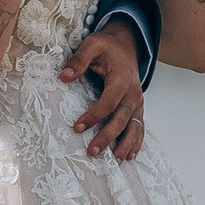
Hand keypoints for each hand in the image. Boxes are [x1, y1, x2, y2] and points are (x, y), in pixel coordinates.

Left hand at [61, 27, 146, 163]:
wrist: (126, 45)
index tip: (77, 127)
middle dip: (108, 137)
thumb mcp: (92, 44)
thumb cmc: (107, 46)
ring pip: (135, 127)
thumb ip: (79, 60)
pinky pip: (140, 127)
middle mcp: (133, 93)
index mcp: (122, 79)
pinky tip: (129, 156)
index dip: (93, 116)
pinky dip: (136, 142)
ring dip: (125, 145)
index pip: (108, 102)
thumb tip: (64, 77)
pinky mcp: (137, 108)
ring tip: (114, 161)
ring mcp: (138, 102)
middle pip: (122, 119)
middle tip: (92, 151)